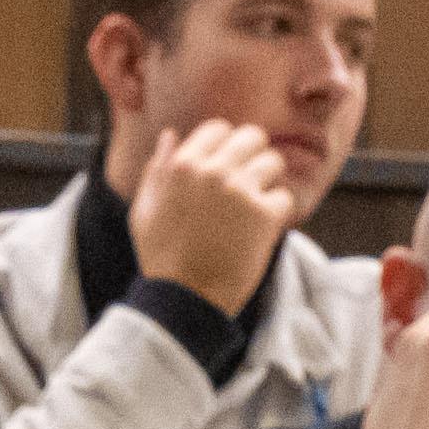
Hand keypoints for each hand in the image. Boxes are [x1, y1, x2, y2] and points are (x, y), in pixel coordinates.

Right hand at [122, 109, 305, 310]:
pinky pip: (284, 198)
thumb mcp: (144, 211)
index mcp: (183, 164)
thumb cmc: (161, 259)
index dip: (226, 146)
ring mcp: (240, 190)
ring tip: (254, 207)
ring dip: (267, 183)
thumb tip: (169, 135)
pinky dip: (277, 213)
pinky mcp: (263, 214)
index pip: (219, 128)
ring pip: (273, 162)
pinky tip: (260, 230)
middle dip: (253, 157)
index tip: (227, 167)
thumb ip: (156, 170)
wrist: (184, 300)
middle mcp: (213, 170)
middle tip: (248, 183)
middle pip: (252, 137)